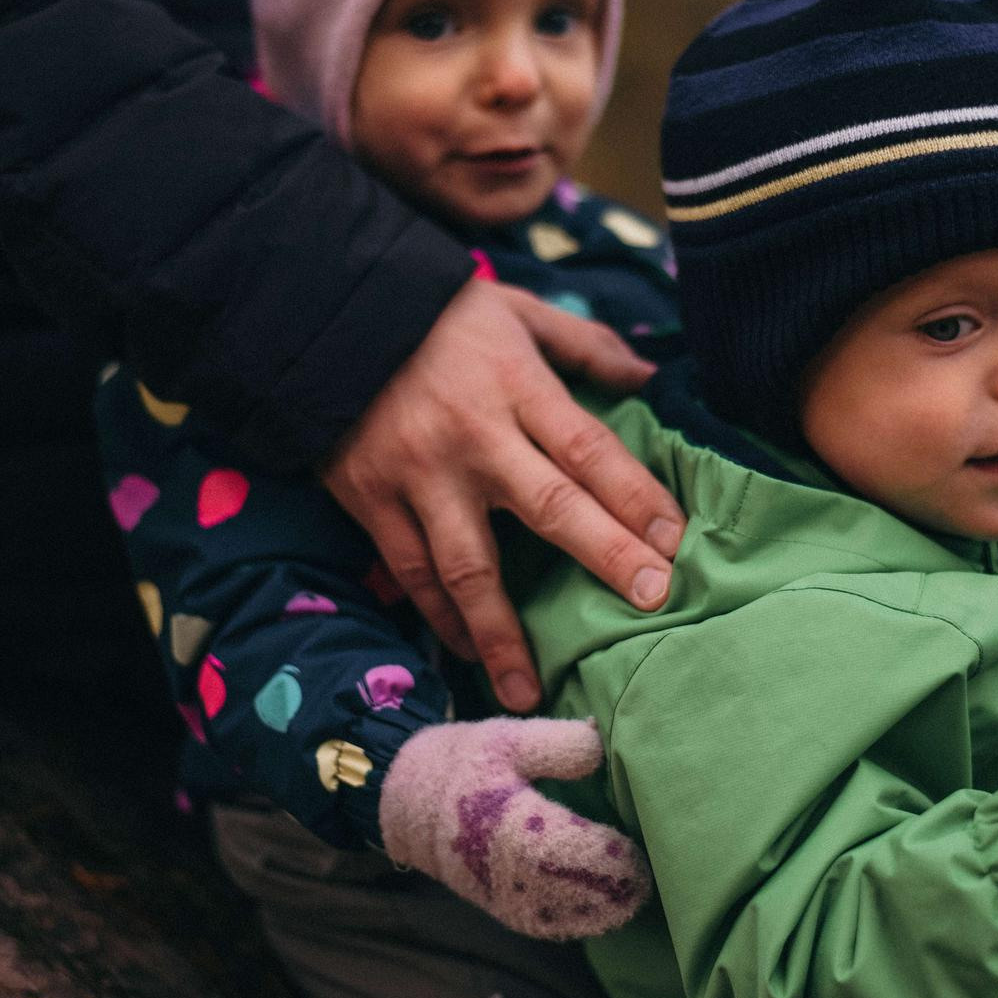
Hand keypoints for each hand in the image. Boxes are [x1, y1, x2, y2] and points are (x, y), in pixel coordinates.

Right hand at [324, 280, 684, 711]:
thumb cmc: (434, 313)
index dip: (636, 495)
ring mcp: (419, 475)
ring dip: (502, 632)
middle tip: (653, 601)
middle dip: (606, 555)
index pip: (590, 449)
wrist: (320, 313)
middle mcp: (474, 437)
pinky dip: (439, 616)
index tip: (676, 540)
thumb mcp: (516, 308)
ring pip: (467, 565)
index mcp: (516, 386)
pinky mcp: (370, 500)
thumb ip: (583, 344)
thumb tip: (648, 376)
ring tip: (530, 689)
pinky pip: (411, 571)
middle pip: (550, 506)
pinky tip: (468, 651)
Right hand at [379, 718, 650, 939]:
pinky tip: (604, 916)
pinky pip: (541, 922)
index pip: (561, 846)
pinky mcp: (500, 906)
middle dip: (606, 888)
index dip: (600, 853)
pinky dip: (574, 922)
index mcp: (504, 819)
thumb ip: (556, 743)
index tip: (631, 848)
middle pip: (563, 886)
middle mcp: (500, 865)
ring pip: (555, 912)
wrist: (409, 803)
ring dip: (596, 912)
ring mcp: (499, 892)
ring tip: (633, 899)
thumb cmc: (466, 763)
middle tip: (644, 879)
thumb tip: (600, 748)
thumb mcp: (507, 737)